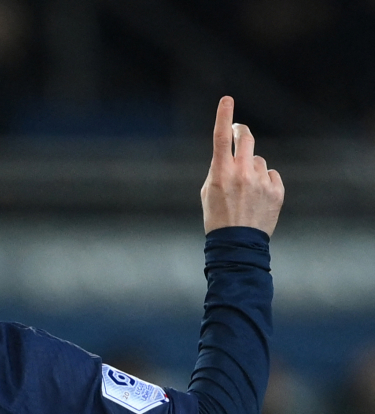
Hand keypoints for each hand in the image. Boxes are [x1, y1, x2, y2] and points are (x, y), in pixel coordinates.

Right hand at [200, 97, 283, 236]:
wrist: (237, 243)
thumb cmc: (217, 217)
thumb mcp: (208, 191)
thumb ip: (219, 169)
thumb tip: (232, 155)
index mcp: (221, 173)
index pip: (222, 137)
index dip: (224, 116)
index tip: (227, 99)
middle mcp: (242, 173)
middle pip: (247, 139)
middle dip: (242, 133)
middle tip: (240, 132)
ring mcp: (261, 181)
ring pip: (259, 160)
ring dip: (252, 168)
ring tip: (246, 190)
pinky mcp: (276, 190)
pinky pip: (272, 175)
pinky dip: (265, 181)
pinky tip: (258, 197)